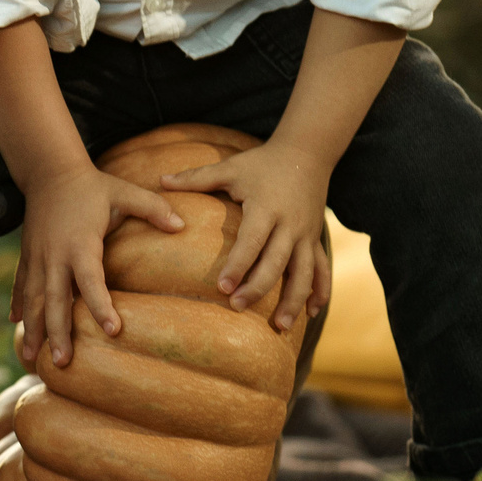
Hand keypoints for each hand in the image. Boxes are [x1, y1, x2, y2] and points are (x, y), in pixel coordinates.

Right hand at [13, 166, 183, 368]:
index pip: (90, 279)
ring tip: (31, 358)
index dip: (100, 305)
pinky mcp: (28, 256)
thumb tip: (181, 226)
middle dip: (56, 332)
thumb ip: (152, 208)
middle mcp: (54, 255)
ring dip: (33, 329)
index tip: (113, 330)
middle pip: (54, 299)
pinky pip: (22, 287)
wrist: (50, 172)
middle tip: (62, 363)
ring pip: (33, 299)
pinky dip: (19, 307)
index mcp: (80, 243)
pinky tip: (18, 328)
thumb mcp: (124, 192)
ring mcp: (37, 257)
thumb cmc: (93, 187)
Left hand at [159, 142, 332, 333]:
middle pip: (277, 262)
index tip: (222, 287)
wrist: (307, 153)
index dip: (238, 264)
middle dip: (259, 287)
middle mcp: (290, 224)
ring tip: (280, 326)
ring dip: (294, 300)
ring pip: (305, 272)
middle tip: (237, 307)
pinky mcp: (315, 239)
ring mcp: (306, 234)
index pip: (252, 241)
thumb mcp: (231, 167)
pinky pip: (322, 268)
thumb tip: (159, 180)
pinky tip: (311, 313)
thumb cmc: (261, 163)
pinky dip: (320, 291)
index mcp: (266, 208)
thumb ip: (196, 177)